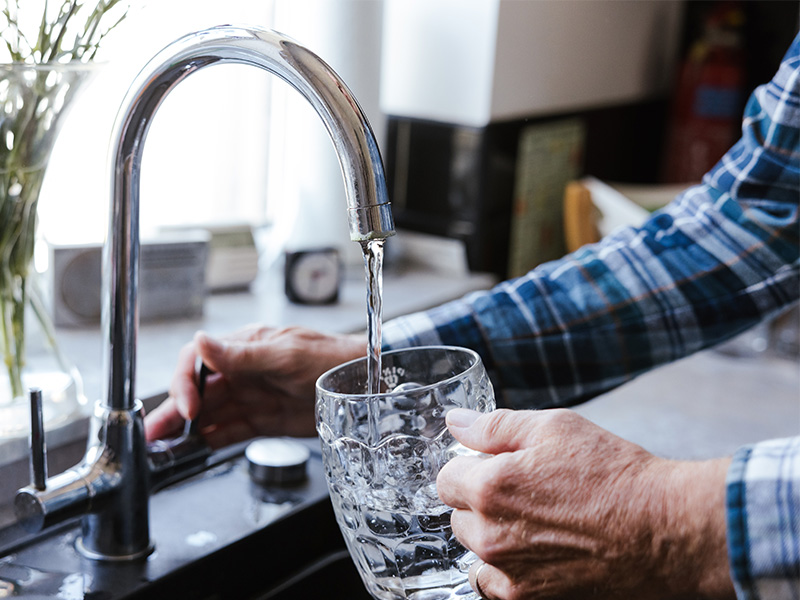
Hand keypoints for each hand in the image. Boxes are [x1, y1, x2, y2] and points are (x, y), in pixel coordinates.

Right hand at [144, 325, 365, 447]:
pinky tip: (191, 452)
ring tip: (161, 450)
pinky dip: (209, 442)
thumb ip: (243, 354)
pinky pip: (229, 432)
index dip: (185, 384)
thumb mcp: (286, 355)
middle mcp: (241, 373)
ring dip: (185, 431)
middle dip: (174, 412)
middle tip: (151, 434)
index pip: (198, 362)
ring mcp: (250, 398)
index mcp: (243, 348)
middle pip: (197, 392)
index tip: (188, 408)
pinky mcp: (262, 421)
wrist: (362, 382)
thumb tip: (203, 341)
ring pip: (208, 415)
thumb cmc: (330, 358)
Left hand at [437, 408, 734, 599]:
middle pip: (458, 516)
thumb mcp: (554, 428)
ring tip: (536, 524)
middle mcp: (491, 535)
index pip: (445, 479)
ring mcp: (510, 574)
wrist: (666, 530)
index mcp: (490, 487)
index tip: (493, 468)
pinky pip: (493, 586)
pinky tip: (537, 553)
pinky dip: (506, 571)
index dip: (468, 469)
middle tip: (525, 493)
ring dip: (492, 537)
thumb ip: (493, 426)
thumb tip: (453, 421)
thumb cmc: (614, 474)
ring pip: (475, 551)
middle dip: (480, 502)